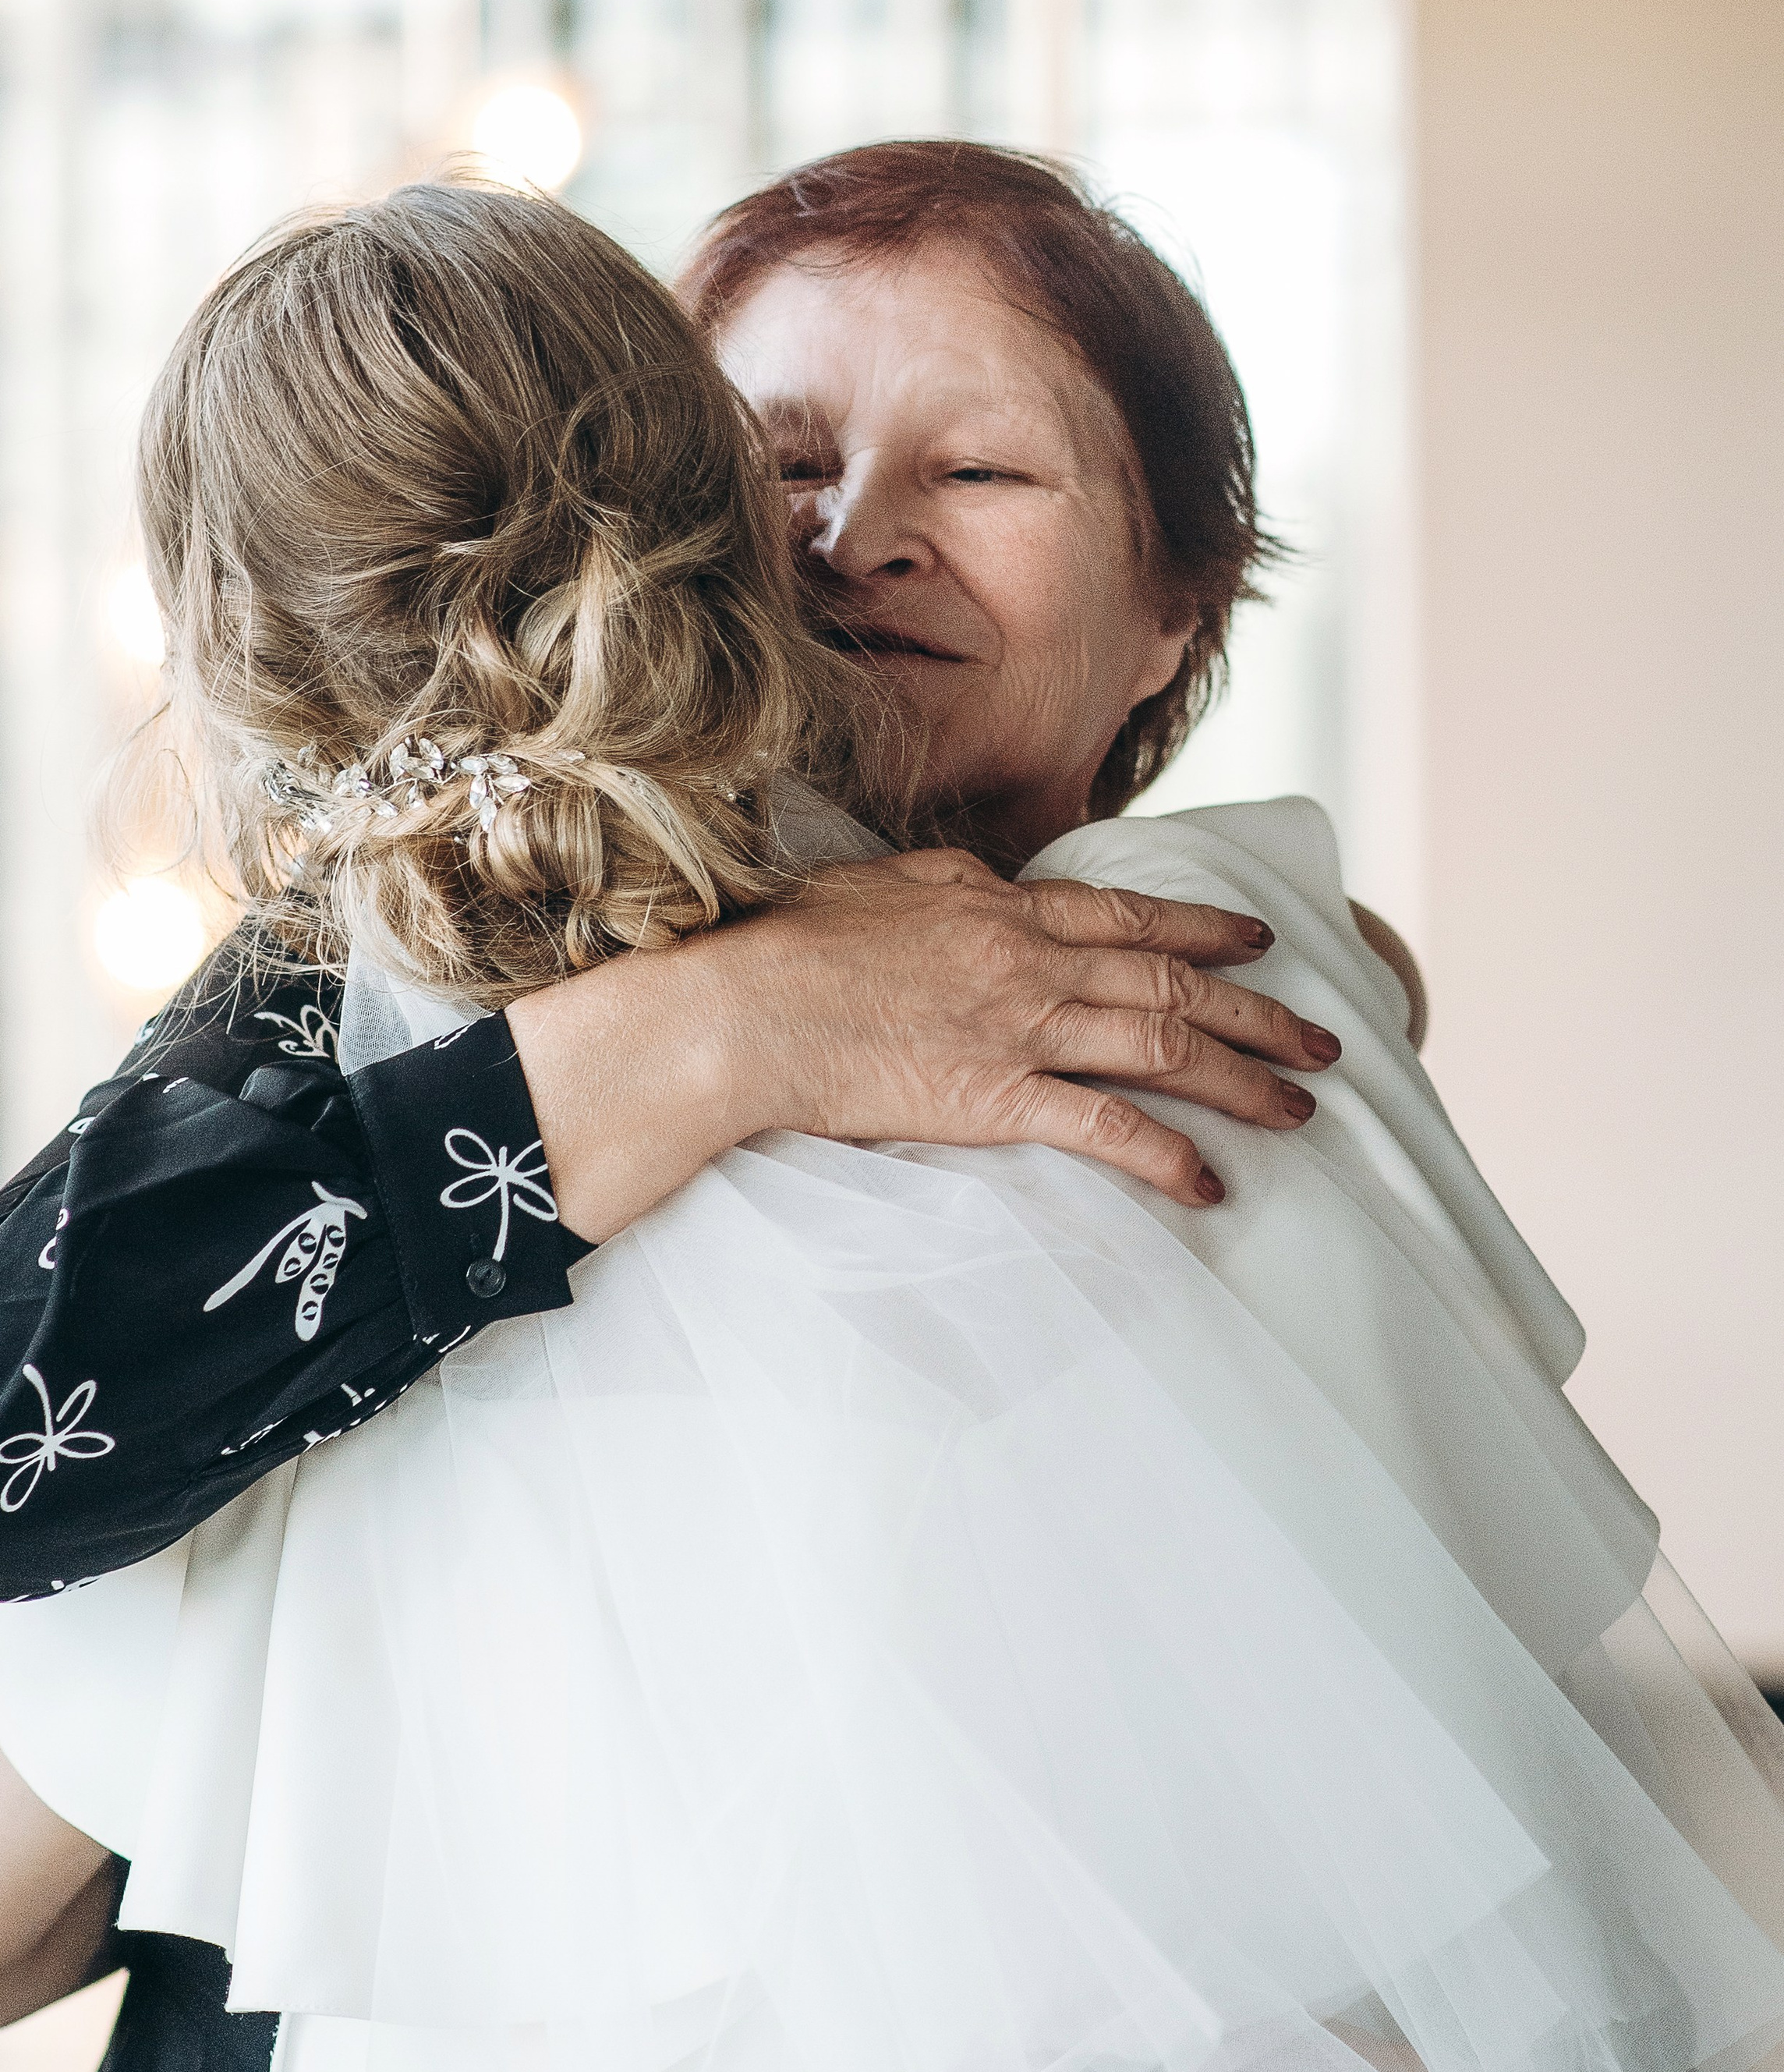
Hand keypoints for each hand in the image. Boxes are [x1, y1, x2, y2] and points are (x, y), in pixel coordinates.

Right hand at [509, 848, 1340, 1240]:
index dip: (1206, 932)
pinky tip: (1210, 1185)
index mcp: (1003, 907)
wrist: (746, 1008)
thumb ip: (953, 892)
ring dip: (1245, 1081)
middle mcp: (1032, 961)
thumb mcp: (885, 887)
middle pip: (1173, 986)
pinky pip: (1109, 1129)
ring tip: (1302, 1111)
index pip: (1131, 916)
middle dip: (1260, 1015)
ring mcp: (1022, 1029)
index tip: (1260, 944)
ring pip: (1166, 1049)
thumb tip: (987, 891)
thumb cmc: (792, 947)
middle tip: (1325, 1042)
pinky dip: (1169, 1157)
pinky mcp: (999, 1100)